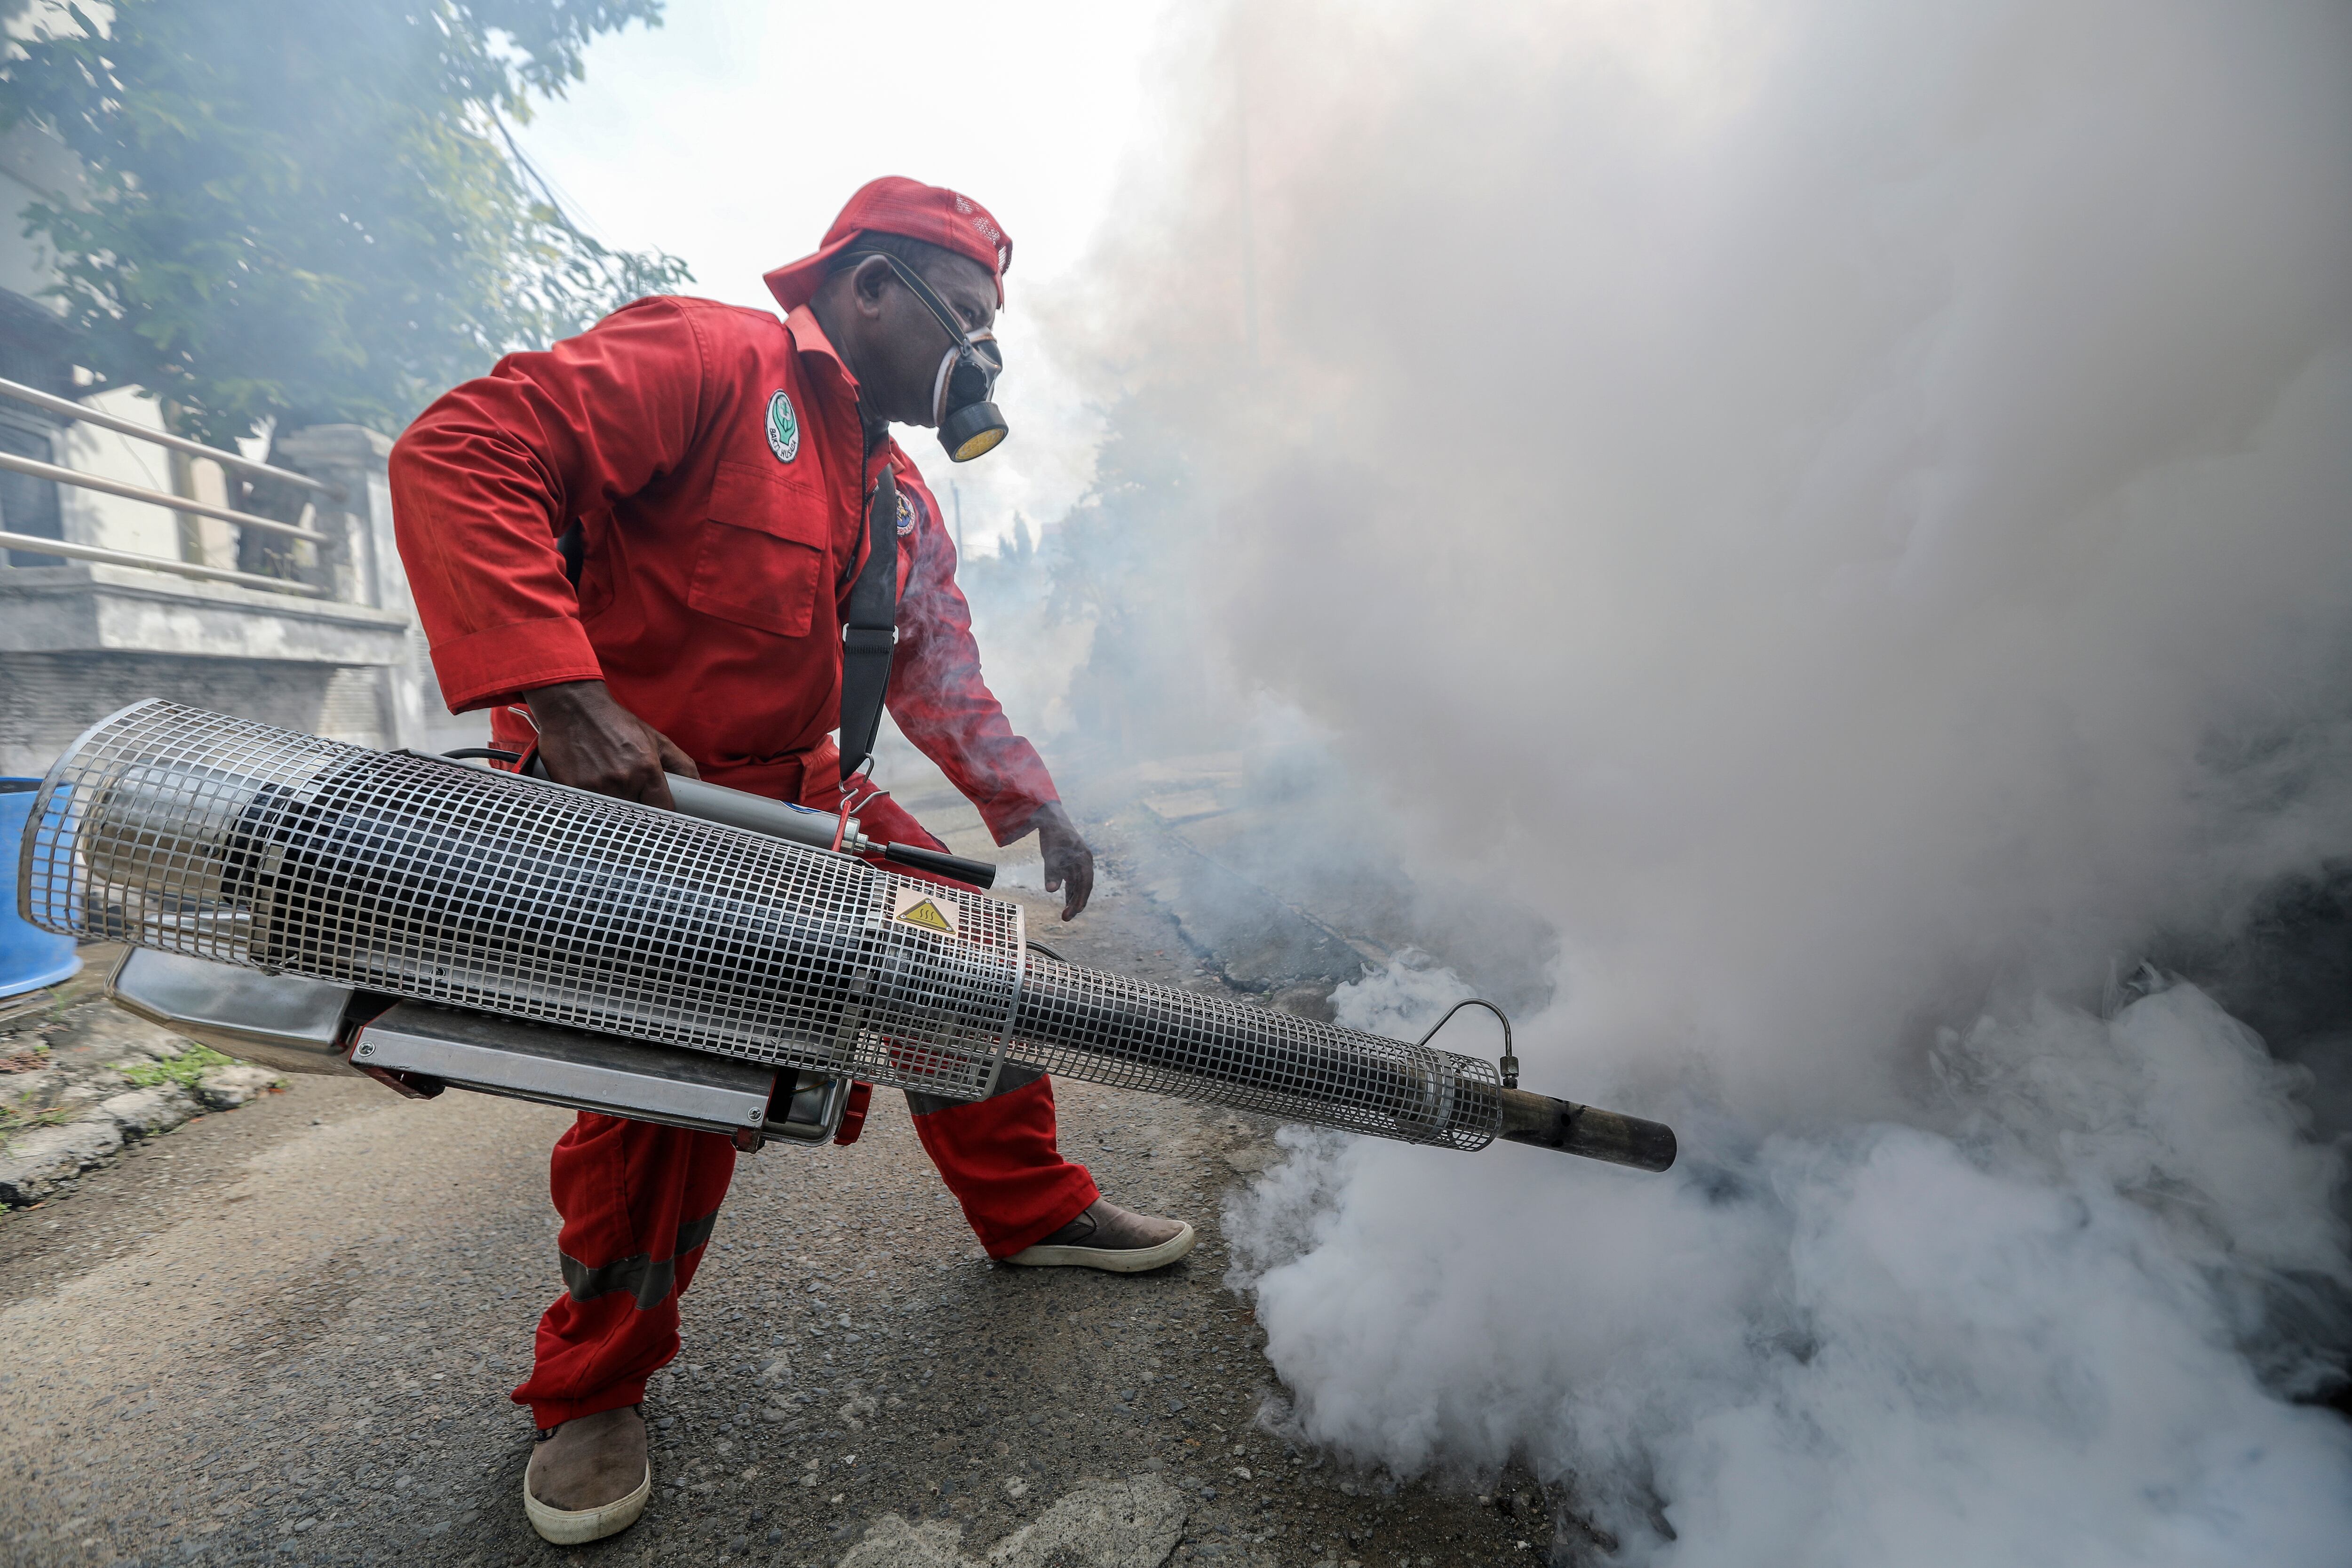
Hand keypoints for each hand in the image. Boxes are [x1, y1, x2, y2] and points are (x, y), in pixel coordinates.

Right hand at [524, 680, 698, 808]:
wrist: (573, 707)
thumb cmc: (616, 722)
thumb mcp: (655, 738)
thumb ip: (681, 764)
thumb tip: (700, 785)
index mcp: (647, 768)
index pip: (663, 808)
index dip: (663, 813)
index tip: (659, 810)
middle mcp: (624, 779)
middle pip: (638, 816)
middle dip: (638, 809)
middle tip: (633, 797)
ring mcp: (597, 786)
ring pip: (614, 814)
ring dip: (615, 806)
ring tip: (610, 787)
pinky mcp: (574, 788)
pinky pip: (589, 808)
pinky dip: (594, 802)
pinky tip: (592, 785)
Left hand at [1028, 801, 1094, 920]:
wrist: (1050, 818)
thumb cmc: (1052, 836)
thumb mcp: (1051, 854)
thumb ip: (1052, 872)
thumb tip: (1051, 890)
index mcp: (1084, 859)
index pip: (1086, 883)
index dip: (1081, 898)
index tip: (1076, 911)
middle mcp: (1084, 862)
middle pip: (1083, 886)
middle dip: (1076, 903)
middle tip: (1066, 918)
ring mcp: (1078, 863)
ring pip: (1078, 885)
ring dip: (1072, 899)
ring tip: (1066, 915)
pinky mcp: (1071, 863)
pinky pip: (1072, 881)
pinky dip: (1069, 891)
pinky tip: (1065, 901)